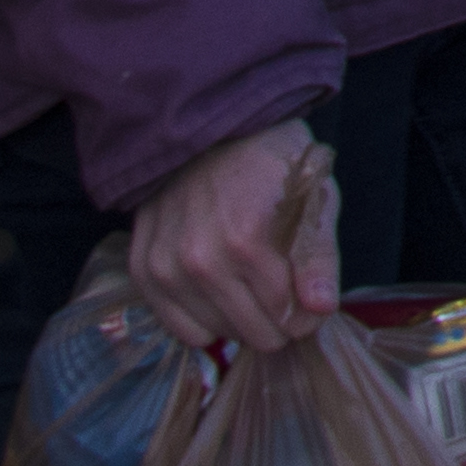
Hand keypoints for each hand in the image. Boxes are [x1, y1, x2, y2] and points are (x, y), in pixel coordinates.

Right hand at [126, 122, 327, 349]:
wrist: (208, 130)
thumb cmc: (271, 162)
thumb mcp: (313, 195)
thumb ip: (319, 255)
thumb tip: (321, 309)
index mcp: (249, 240)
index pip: (288, 317)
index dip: (306, 315)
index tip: (309, 302)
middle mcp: (202, 260)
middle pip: (256, 334)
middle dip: (278, 321)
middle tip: (281, 293)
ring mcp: (168, 268)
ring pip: (221, 334)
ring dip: (241, 321)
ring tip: (250, 285)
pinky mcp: (144, 271)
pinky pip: (182, 330)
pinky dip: (205, 320)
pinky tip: (219, 293)